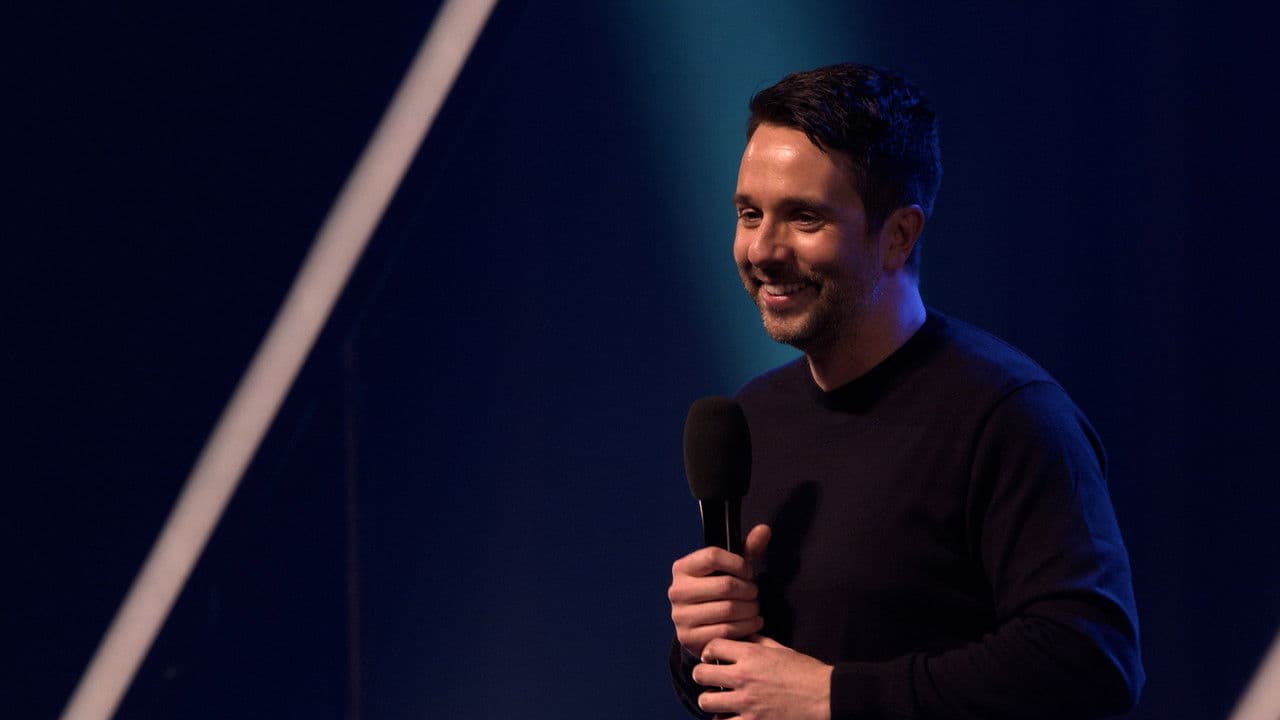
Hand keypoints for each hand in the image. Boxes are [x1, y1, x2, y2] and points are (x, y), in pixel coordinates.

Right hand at [668, 524, 771, 655]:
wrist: (702, 628)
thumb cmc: (719, 593)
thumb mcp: (731, 570)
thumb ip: (747, 550)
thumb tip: (764, 529)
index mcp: (682, 568)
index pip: (713, 555)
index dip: (738, 563)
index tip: (747, 572)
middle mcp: (676, 591)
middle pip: (726, 585)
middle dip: (749, 590)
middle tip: (754, 594)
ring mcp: (680, 616)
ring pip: (729, 609)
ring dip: (751, 610)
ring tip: (754, 609)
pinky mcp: (689, 638)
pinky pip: (727, 631)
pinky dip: (747, 627)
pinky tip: (752, 623)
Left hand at [693, 636, 832, 719]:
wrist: (826, 697)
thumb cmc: (805, 672)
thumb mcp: (781, 649)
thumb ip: (757, 641)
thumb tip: (741, 636)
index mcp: (751, 654)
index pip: (711, 646)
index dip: (708, 652)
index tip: (712, 658)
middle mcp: (744, 677)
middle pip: (700, 674)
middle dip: (703, 676)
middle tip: (711, 680)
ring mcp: (746, 702)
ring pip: (706, 701)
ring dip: (711, 701)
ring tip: (720, 701)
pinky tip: (731, 716)